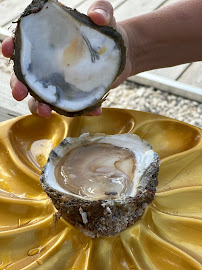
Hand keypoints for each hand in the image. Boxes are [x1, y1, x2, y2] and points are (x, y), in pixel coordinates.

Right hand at [2, 1, 130, 117]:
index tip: (9, 50)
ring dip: (38, 106)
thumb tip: (96, 16)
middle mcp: (50, 65)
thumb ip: (102, 10)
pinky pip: (70, 107)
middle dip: (18, 85)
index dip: (12, 47)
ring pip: (41, 97)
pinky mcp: (74, 95)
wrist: (124, 55)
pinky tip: (94, 110)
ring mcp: (61, 82)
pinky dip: (78, 111)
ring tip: (46, 112)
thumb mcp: (107, 17)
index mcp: (49, 43)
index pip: (24, 44)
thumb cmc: (109, 33)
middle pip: (26, 76)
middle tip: (20, 93)